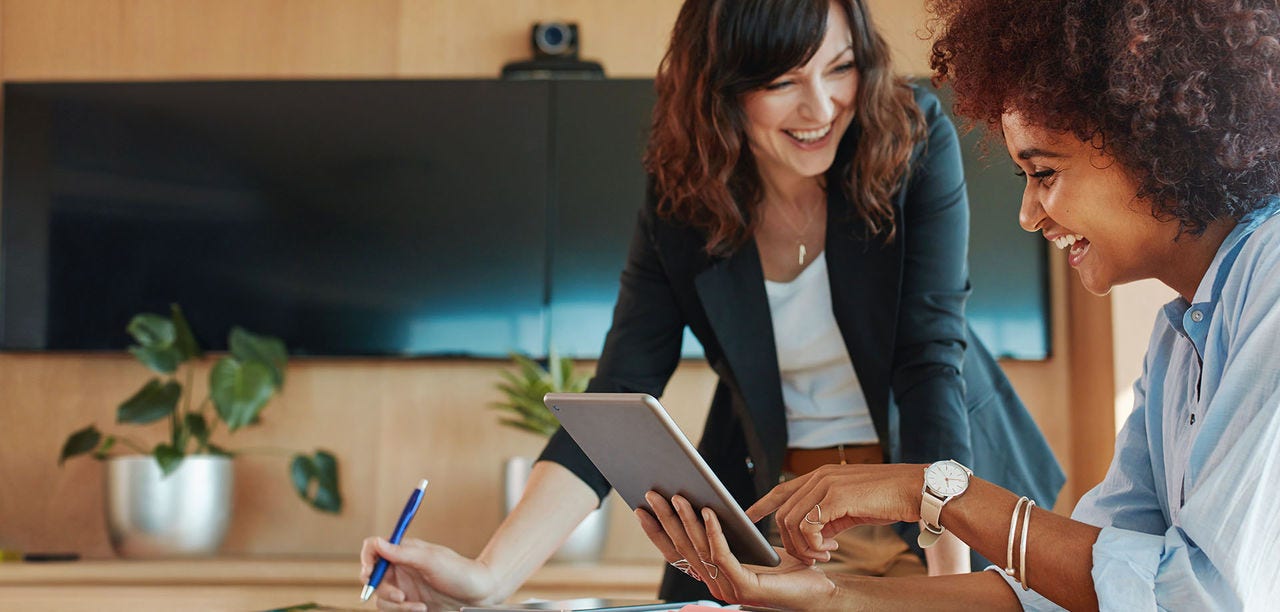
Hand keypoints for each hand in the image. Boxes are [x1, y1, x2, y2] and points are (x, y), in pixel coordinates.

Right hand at [358, 537, 499, 611]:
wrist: (480, 595)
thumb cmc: (460, 572)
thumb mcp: (431, 560)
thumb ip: (402, 553)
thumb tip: (376, 542)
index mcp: (403, 552)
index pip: (373, 550)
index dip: (366, 559)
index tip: (369, 572)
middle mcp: (400, 569)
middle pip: (372, 578)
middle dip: (382, 589)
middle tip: (399, 596)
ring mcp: (404, 587)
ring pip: (381, 598)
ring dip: (396, 605)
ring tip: (418, 606)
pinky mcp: (409, 604)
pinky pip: (393, 610)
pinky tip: (422, 609)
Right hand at [634, 491, 835, 607]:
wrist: (819, 591)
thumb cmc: (787, 567)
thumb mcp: (748, 545)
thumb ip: (725, 534)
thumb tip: (701, 504)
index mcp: (713, 576)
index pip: (676, 553)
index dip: (657, 532)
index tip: (641, 509)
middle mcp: (715, 585)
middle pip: (683, 548)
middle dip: (665, 519)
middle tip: (653, 493)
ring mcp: (728, 589)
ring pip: (699, 549)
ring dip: (686, 520)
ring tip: (678, 496)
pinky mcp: (745, 587)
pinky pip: (723, 555)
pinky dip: (713, 531)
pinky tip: (709, 512)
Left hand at [745, 463, 922, 563]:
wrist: (915, 490)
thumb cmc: (888, 499)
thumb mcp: (851, 506)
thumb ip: (829, 516)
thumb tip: (816, 535)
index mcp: (821, 476)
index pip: (782, 489)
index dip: (762, 504)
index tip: (748, 517)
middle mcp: (819, 476)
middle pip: (783, 513)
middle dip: (791, 542)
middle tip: (814, 557)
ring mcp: (826, 484)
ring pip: (792, 522)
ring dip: (804, 547)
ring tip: (824, 555)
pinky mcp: (836, 497)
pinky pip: (809, 526)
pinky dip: (814, 544)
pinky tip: (832, 548)